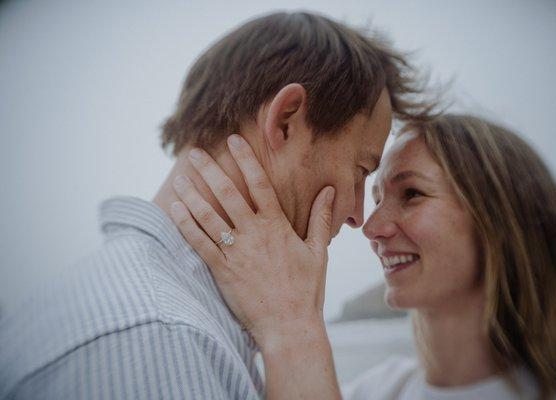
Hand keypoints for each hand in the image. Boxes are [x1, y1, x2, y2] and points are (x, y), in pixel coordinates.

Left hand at [169, 134, 334, 347]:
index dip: (245, 159)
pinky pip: (199, 243)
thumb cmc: (306, 290)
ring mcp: (235, 252)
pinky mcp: (221, 271)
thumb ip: (320, 218)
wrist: (289, 326)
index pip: (259, 184)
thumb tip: (329, 190)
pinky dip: (185, 225)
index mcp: (277, 226)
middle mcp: (254, 234)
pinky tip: (175, 209)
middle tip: (193, 152)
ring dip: (191, 194)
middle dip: (209, 169)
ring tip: (178, 177)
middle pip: (227, 194)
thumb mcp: (318, 252)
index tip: (232, 140)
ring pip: (208, 216)